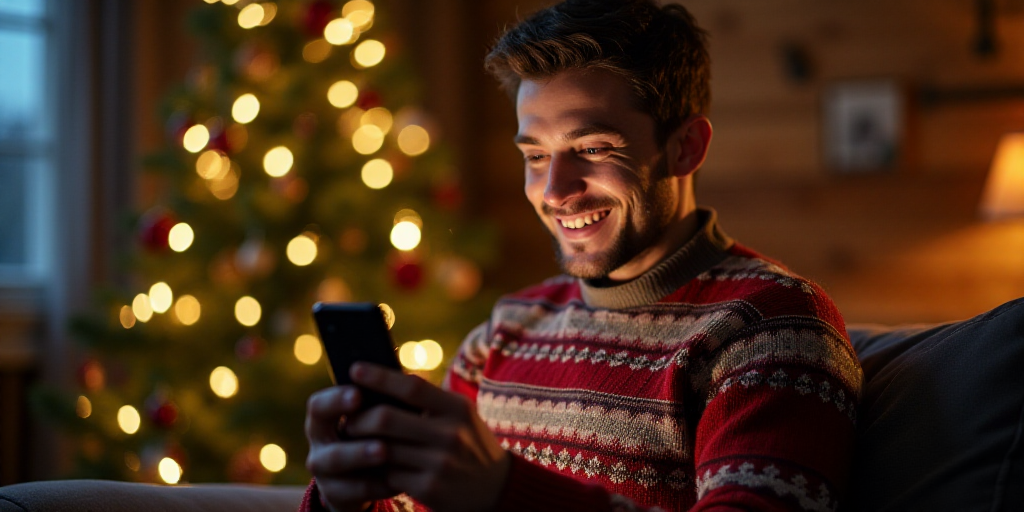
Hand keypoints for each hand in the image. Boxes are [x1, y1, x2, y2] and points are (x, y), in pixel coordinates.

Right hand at [305, 385, 395, 511]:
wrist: (364, 478)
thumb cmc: (374, 433)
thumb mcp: (373, 416)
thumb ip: (382, 402)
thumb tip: (410, 381)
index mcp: (324, 416)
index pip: (319, 403)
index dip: (336, 398)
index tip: (359, 393)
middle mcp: (318, 440)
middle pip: (319, 429)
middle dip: (349, 421)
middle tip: (379, 419)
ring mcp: (324, 469)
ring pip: (336, 460)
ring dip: (360, 453)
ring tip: (384, 450)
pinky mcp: (336, 493)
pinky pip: (356, 489)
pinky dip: (378, 483)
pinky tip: (400, 478)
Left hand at [345, 362, 510, 511]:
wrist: (498, 488)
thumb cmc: (470, 443)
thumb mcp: (461, 416)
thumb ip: (431, 400)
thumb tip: (385, 380)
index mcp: (457, 408)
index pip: (411, 387)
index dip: (379, 376)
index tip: (354, 368)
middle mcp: (450, 434)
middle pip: (387, 419)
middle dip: (360, 419)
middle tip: (348, 419)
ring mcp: (440, 463)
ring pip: (383, 449)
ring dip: (362, 446)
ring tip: (352, 441)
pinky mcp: (430, 488)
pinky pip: (389, 474)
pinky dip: (377, 469)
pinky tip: (371, 465)